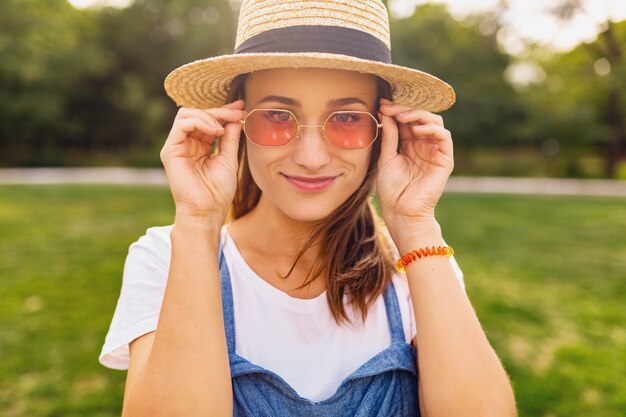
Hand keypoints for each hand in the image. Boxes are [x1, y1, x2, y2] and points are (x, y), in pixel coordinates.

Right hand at [159, 99, 246, 221]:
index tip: (241, 107)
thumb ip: (230, 137)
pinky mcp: (170, 151)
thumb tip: (236, 116)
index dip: (224, 111)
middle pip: (197, 113)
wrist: (208, 211)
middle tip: (236, 113)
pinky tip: (215, 131)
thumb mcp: (229, 158)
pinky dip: (200, 122)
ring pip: (187, 114)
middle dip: (219, 110)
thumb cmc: (218, 191)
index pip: (208, 120)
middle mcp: (186, 144)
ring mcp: (176, 147)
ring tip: (223, 127)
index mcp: (199, 146)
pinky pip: (182, 125)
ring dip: (209, 115)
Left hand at [375, 98, 453, 235]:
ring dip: (419, 115)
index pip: (406, 120)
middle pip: (420, 117)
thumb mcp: (386, 158)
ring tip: (403, 116)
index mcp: (409, 145)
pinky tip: (417, 129)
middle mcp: (423, 146)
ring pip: (434, 122)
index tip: (381, 105)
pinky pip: (444, 137)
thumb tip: (385, 112)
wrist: (401, 212)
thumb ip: (389, 136)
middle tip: (390, 107)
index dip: (395, 110)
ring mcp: (435, 152)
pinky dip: (432, 129)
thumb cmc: (391, 189)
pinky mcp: (445, 160)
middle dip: (405, 109)